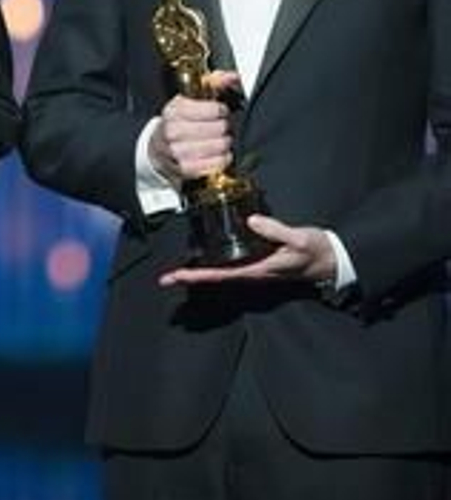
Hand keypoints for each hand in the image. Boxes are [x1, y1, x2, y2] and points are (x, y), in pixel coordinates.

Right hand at [148, 70, 240, 183]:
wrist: (157, 149)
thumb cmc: (177, 123)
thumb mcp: (189, 99)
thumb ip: (213, 83)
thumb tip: (232, 76)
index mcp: (174, 110)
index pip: (213, 109)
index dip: (220, 110)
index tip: (218, 112)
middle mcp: (173, 130)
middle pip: (219, 128)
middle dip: (224, 128)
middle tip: (220, 128)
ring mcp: (178, 151)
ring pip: (219, 146)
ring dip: (224, 144)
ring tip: (219, 140)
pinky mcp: (185, 168)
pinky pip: (217, 163)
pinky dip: (222, 159)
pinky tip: (217, 154)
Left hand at [159, 215, 337, 286]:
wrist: (332, 260)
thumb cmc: (316, 251)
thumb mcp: (299, 239)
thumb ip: (276, 230)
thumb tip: (251, 220)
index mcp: (257, 270)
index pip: (220, 275)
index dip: (197, 276)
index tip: (176, 277)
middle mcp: (252, 272)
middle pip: (215, 277)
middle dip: (192, 277)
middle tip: (166, 278)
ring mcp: (254, 268)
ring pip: (221, 272)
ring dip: (200, 272)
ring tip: (178, 271)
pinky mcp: (258, 260)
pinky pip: (231, 264)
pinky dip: (214, 263)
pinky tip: (205, 257)